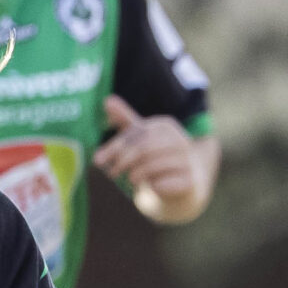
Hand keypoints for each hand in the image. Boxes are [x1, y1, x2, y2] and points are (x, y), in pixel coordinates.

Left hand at [93, 97, 203, 220]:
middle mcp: (179, 140)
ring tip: (131, 180)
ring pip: (152, 166)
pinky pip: (164, 184)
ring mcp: (187, 160)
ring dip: (135, 175)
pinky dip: (152, 187)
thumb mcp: (141, 138)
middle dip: (123, 161)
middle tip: (111, 173)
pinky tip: (152, 187)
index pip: (136, 133)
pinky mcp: (190, 180)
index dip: (114, 147)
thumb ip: (126, 120)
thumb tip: (107, 100)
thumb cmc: (158, 157)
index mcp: (165, 126)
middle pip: (143, 148)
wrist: (186, 182)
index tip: (97, 160)